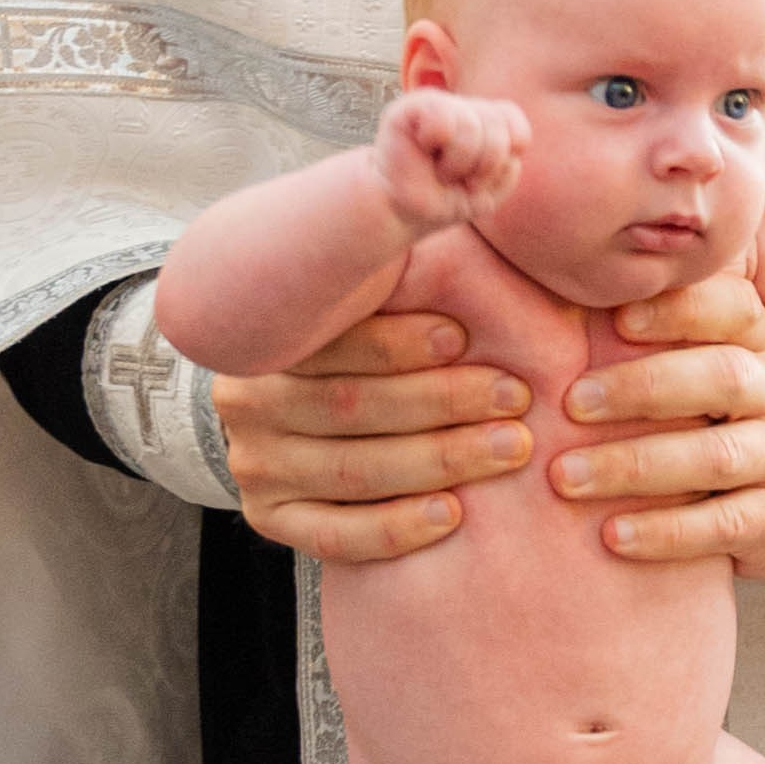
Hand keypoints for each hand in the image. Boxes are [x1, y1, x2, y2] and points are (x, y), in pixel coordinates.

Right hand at [218, 313, 535, 562]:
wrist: (296, 423)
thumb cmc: (362, 349)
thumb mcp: (363, 306)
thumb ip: (397, 283)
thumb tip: (461, 228)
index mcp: (269, 338)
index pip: (331, 342)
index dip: (398, 342)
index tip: (463, 336)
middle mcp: (249, 402)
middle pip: (351, 407)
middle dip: (443, 401)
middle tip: (515, 397)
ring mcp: (257, 466)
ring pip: (351, 470)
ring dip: (440, 460)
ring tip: (509, 448)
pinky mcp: (271, 519)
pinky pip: (334, 534)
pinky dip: (396, 527)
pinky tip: (452, 514)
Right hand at [372, 89, 528, 227]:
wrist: (401, 210)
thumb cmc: (444, 199)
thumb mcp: (486, 194)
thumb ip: (506, 169)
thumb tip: (502, 144)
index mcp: (486, 124)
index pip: (514, 125)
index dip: (506, 154)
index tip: (483, 177)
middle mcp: (464, 109)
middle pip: (497, 126)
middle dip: (484, 166)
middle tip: (460, 179)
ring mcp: (438, 105)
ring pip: (472, 126)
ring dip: (458, 163)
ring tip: (441, 171)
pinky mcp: (409, 108)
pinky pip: (442, 117)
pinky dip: (438, 143)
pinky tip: (424, 151)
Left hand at [551, 272, 764, 573]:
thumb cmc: (713, 411)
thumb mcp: (703, 356)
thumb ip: (656, 323)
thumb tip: (565, 278)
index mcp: (759, 339)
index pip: (733, 308)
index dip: (678, 310)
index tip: (616, 318)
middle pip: (723, 378)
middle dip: (641, 388)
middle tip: (569, 404)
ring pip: (716, 456)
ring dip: (635, 466)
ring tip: (566, 477)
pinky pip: (724, 526)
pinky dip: (666, 532)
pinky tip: (612, 537)